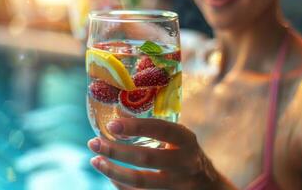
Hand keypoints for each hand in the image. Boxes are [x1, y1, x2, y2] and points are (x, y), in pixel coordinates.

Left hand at [88, 118, 230, 189]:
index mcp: (186, 140)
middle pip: (147, 158)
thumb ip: (157, 131)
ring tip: (95, 160)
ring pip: (140, 182)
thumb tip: (118, 118)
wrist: (207, 186)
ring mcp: (178, 185)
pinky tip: (110, 175)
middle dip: (116, 150)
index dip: (136, 127)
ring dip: (113, 171)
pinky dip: (120, 185)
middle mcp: (185, 163)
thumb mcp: (180, 139)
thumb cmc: (186, 155)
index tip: (111, 125)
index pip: (161, 129)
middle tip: (94, 143)